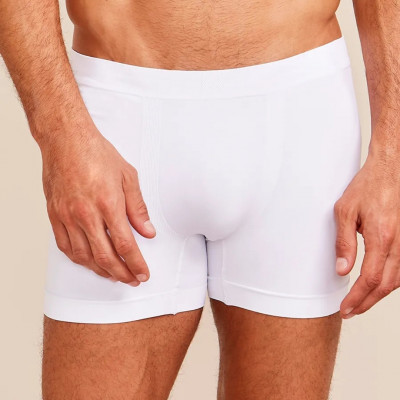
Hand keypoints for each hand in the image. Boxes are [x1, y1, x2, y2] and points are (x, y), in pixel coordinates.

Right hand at [40, 125, 155, 285]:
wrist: (66, 140)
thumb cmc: (98, 154)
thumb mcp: (128, 176)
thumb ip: (138, 207)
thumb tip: (148, 231)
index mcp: (108, 203)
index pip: (125, 245)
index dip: (136, 264)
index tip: (143, 274)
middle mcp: (86, 214)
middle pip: (105, 256)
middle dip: (122, 273)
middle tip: (132, 280)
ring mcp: (68, 216)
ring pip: (84, 256)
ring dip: (100, 270)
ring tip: (114, 275)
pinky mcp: (55, 215)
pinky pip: (65, 246)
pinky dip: (79, 259)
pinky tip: (89, 262)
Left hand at [334, 151, 399, 318]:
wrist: (390, 170)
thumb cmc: (366, 187)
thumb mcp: (345, 211)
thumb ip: (344, 242)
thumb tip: (342, 270)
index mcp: (381, 236)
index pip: (370, 278)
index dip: (357, 297)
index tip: (345, 308)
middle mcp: (399, 242)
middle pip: (385, 284)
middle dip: (367, 302)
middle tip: (350, 311)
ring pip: (398, 279)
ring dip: (379, 295)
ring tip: (361, 302)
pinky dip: (391, 282)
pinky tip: (379, 285)